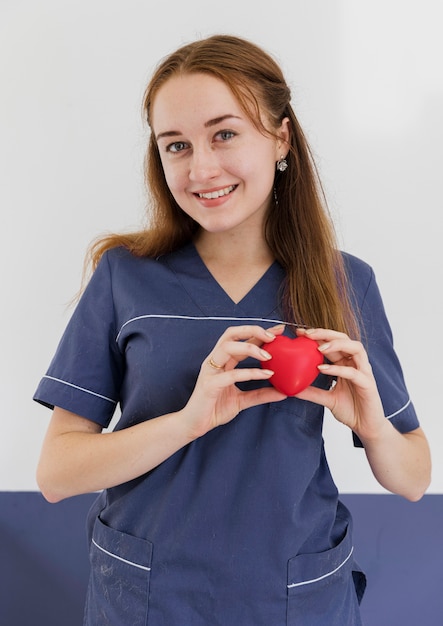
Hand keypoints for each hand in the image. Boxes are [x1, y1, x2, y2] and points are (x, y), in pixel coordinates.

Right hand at [181, 324, 286, 438]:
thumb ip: (261, 394)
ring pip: (227, 347)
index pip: (241, 339)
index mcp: (222, 361)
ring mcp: (210, 371)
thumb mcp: (243, 400)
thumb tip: (283, 392)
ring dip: (250, 347)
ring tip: (268, 354)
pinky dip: (249, 372)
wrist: (195, 425)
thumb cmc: (215, 409)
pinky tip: (265, 374)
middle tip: (273, 335)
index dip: (259, 332)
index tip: (278, 330)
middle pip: (231, 334)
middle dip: (253, 330)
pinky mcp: (209, 385)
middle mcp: (215, 361)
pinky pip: (230, 374)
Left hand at [295, 328, 385, 439]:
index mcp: (346, 363)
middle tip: (307, 334)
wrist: (367, 427)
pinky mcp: (368, 384)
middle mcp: (356, 364)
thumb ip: (312, 392)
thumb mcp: (326, 399)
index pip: (332, 343)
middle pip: (344, 338)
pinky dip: (337, 369)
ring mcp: (364, 372)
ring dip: (336, 344)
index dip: (317, 336)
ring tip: (318, 347)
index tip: (299, 333)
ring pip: (355, 348)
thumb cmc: (351, 410)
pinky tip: (322, 368)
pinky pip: (353, 372)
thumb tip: (291, 389)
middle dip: (325, 333)